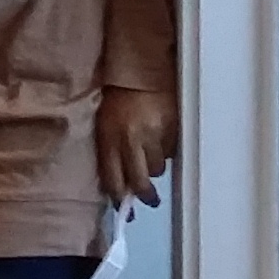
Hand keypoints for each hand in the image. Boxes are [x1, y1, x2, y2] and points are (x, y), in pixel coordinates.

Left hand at [95, 86, 177, 206]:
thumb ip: (110, 154)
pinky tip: (162, 137)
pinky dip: (168, 150)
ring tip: (152, 151)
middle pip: (141, 182)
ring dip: (156, 166)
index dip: (120, 199)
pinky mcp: (173, 128)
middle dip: (146, 195)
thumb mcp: (105, 126)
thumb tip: (121, 186)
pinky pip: (172, 151)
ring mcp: (153, 134)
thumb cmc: (117, 99)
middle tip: (150, 200)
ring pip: (159, 168)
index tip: (126, 208)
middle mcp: (131, 140)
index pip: (113, 180)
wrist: (139, 70)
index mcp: (109, 139)